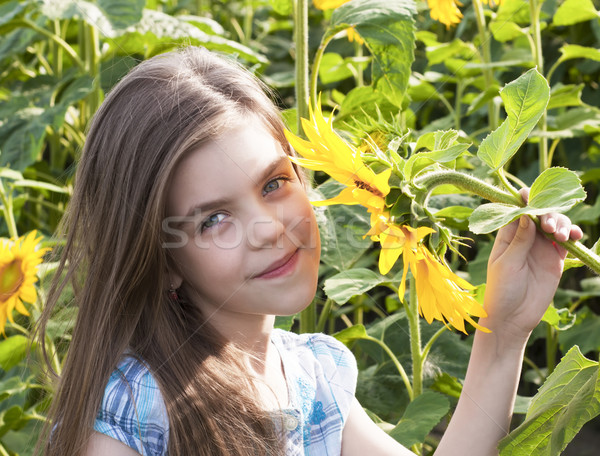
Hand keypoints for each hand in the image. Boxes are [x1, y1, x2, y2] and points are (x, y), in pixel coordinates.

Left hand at [482, 190, 582, 341]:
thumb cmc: (502, 289)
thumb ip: (519, 241)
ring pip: (556, 225)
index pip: (516, 210)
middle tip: (549, 226)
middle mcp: (525, 237)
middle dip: (547, 213)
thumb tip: (526, 216)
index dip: (524, 200)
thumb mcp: (507, 264)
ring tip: (561, 235)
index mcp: (507, 235)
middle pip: (540, 214)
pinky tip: (575, 237)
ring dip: (561, 223)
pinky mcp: (555, 259)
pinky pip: (567, 242)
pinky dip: (573, 236)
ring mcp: (541, 247)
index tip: (531, 196)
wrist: (513, 317)